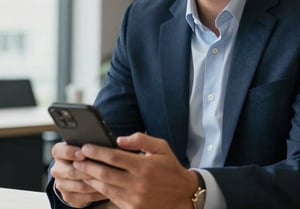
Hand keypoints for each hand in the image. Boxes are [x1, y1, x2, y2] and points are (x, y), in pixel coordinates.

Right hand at [50, 142, 107, 207]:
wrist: (81, 170)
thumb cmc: (87, 153)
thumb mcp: (87, 146)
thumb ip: (90, 144)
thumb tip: (102, 144)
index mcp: (59, 152)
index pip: (59, 151)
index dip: (71, 152)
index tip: (83, 153)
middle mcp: (57, 168)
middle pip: (70, 171)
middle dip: (87, 170)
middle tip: (101, 168)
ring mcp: (61, 183)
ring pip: (78, 185)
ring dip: (94, 183)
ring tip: (108, 179)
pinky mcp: (67, 195)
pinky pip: (82, 197)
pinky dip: (95, 193)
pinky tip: (106, 189)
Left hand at [72, 133, 198, 208]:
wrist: (182, 194)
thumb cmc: (170, 167)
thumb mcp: (161, 147)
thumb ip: (140, 139)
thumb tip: (119, 139)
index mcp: (144, 166)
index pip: (114, 157)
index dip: (97, 152)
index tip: (86, 147)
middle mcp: (137, 183)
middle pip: (105, 173)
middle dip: (87, 165)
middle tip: (76, 159)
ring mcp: (134, 198)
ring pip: (105, 187)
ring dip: (90, 178)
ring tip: (80, 170)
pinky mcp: (132, 208)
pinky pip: (111, 197)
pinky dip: (100, 189)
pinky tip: (94, 182)